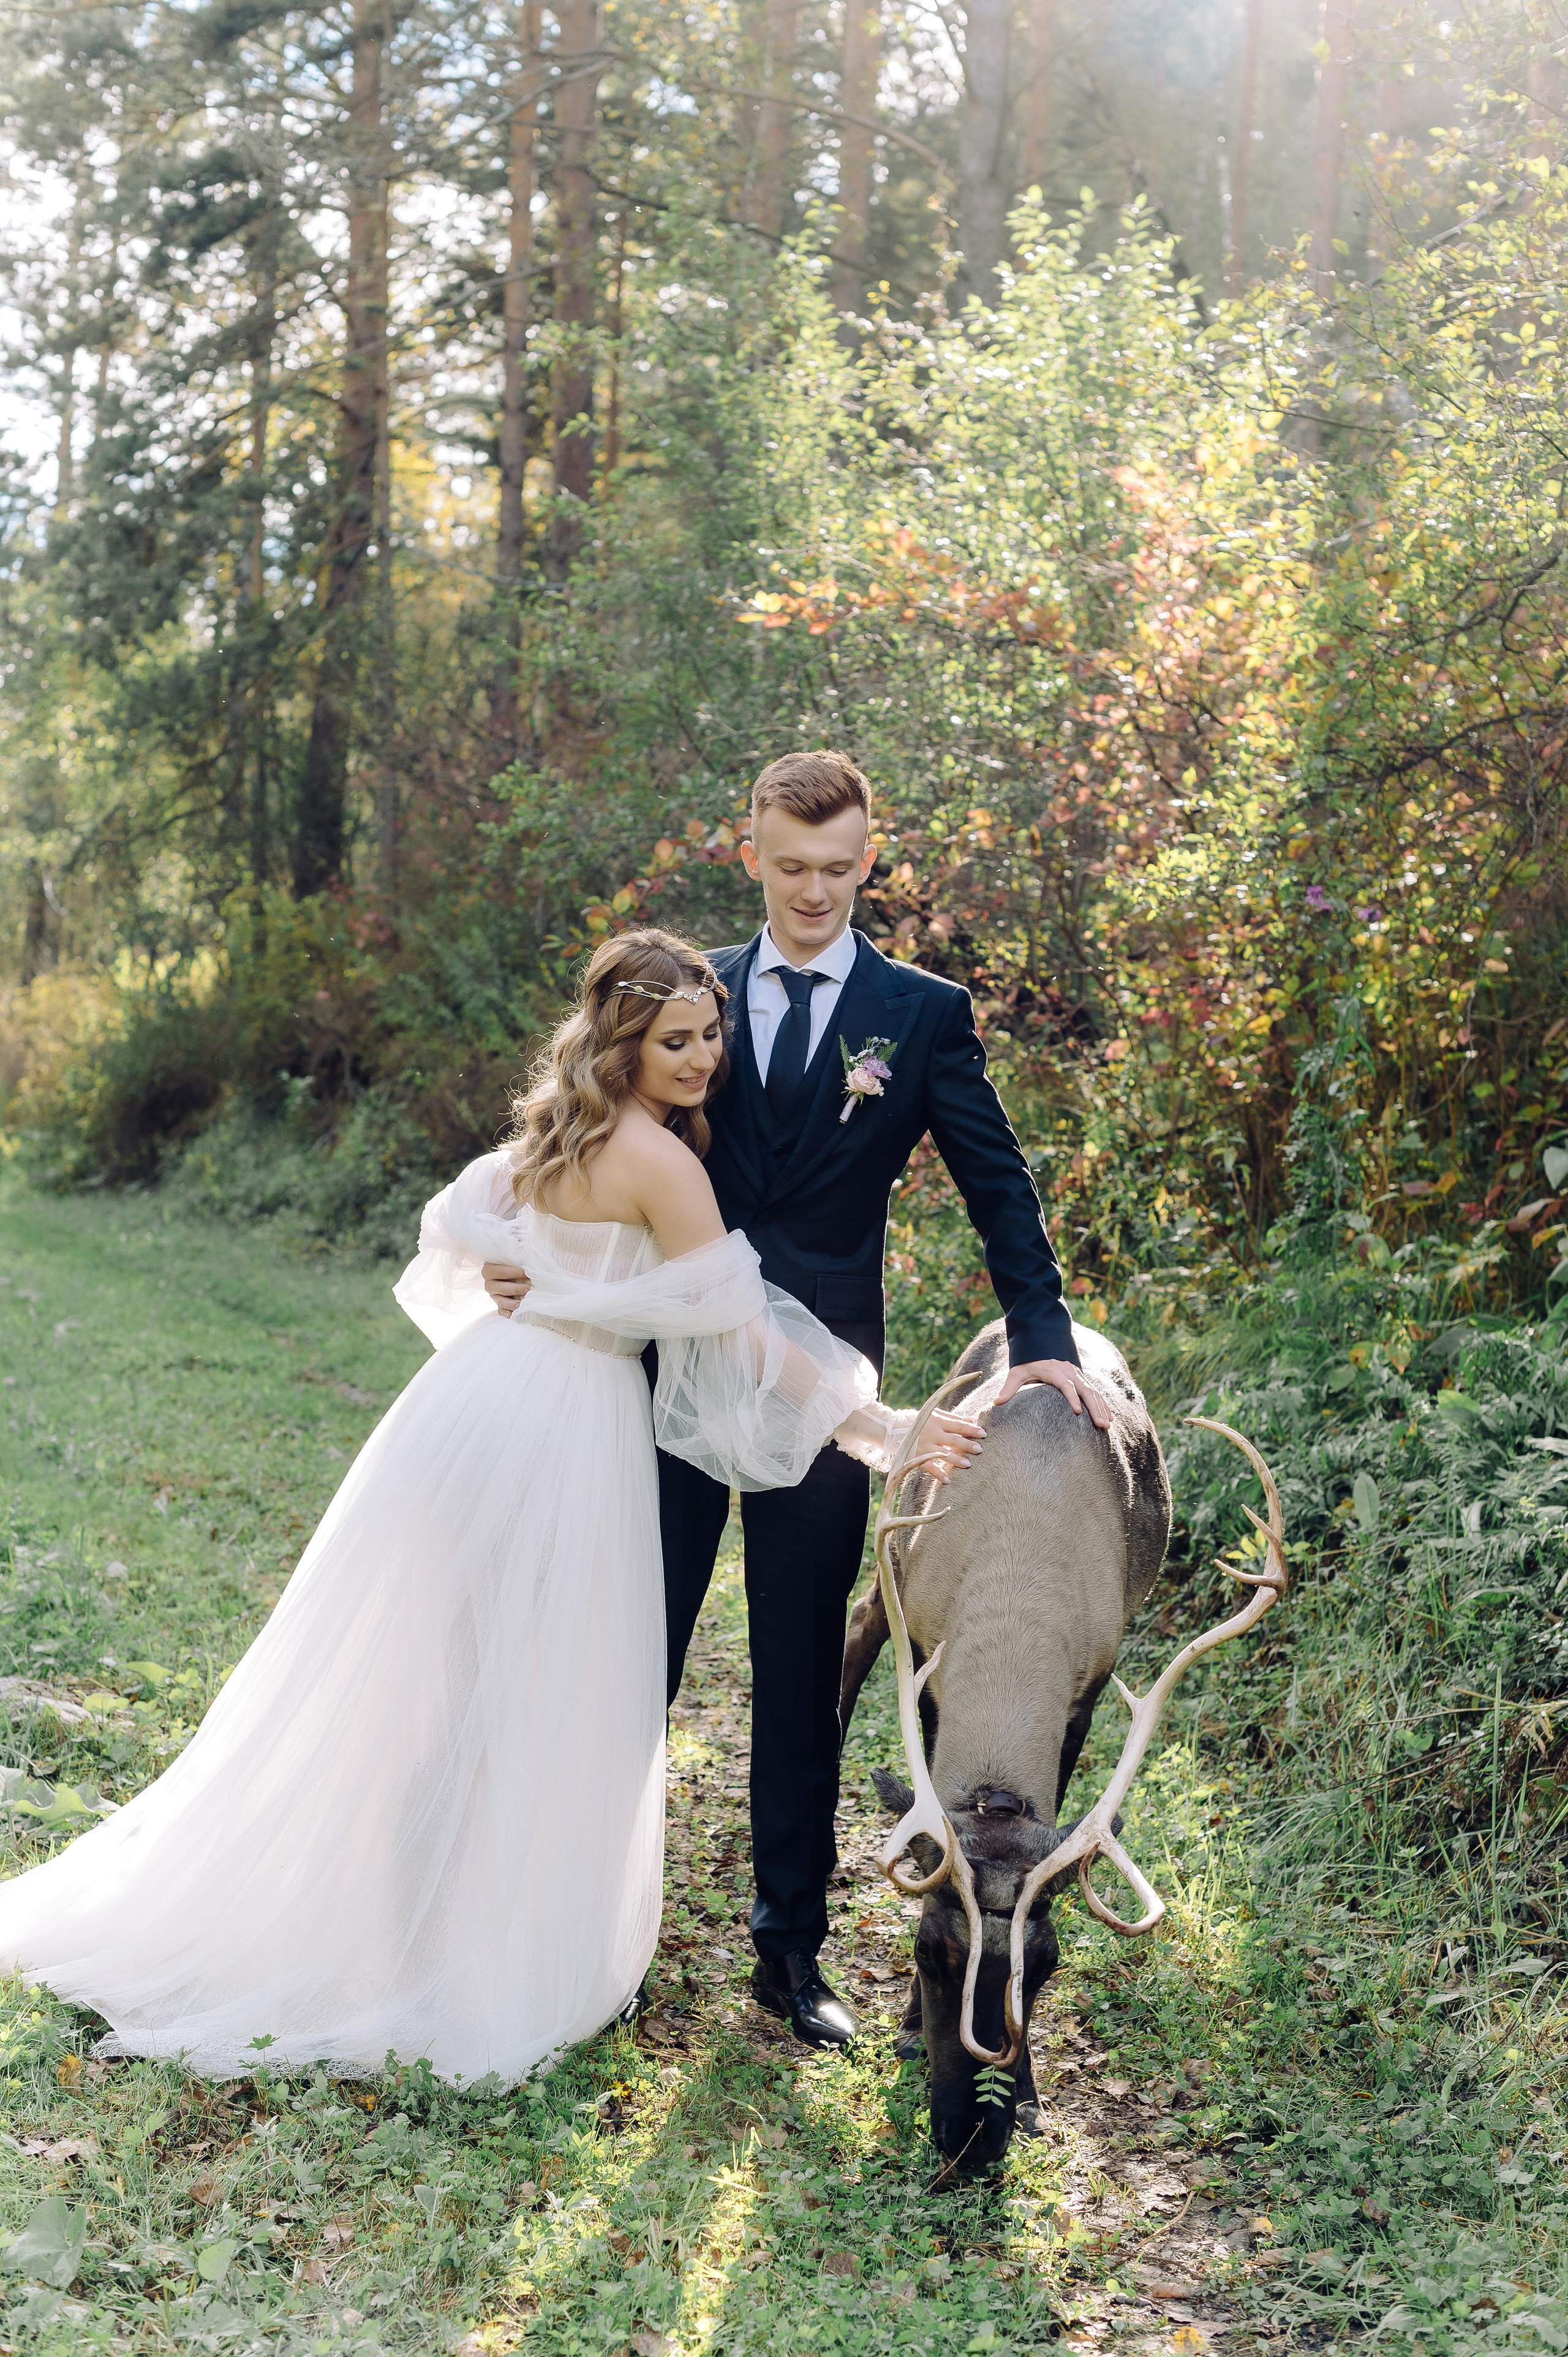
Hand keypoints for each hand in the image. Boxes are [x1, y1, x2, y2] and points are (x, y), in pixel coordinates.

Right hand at [482, 1261, 530, 1317]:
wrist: (507, 1271)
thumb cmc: (511, 1262)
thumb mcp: (512, 1258)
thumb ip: (518, 1258)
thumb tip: (531, 1261)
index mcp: (489, 1270)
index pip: (502, 1272)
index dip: (516, 1273)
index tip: (528, 1273)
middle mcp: (489, 1284)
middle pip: (503, 1288)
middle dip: (518, 1289)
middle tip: (530, 1288)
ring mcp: (493, 1295)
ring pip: (502, 1301)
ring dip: (513, 1303)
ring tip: (523, 1303)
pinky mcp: (498, 1304)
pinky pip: (501, 1311)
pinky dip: (508, 1313)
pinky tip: (514, 1314)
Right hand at [923, 1408, 986, 1484]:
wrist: (893, 1429)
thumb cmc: (918, 1421)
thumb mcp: (934, 1415)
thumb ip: (952, 1417)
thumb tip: (971, 1420)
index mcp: (937, 1421)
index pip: (958, 1425)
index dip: (971, 1429)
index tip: (984, 1434)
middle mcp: (932, 1434)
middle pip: (953, 1440)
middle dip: (967, 1445)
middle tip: (980, 1449)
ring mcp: (925, 1446)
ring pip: (943, 1454)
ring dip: (956, 1460)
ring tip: (968, 1465)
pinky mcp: (917, 1457)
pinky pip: (929, 1467)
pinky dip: (938, 1474)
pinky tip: (948, 1481)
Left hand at [995, 1359, 1114, 1428]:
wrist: (1040, 1343)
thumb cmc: (1027, 1362)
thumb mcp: (1017, 1373)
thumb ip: (1009, 1388)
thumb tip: (996, 1403)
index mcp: (1054, 1371)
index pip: (1066, 1385)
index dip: (1072, 1397)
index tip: (1078, 1412)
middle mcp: (1070, 1372)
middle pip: (1085, 1390)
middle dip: (1094, 1408)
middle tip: (1101, 1425)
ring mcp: (1078, 1375)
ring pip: (1093, 1392)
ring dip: (1102, 1408)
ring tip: (1107, 1425)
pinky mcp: (1082, 1378)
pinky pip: (1095, 1392)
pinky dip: (1103, 1404)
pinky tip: (1108, 1417)